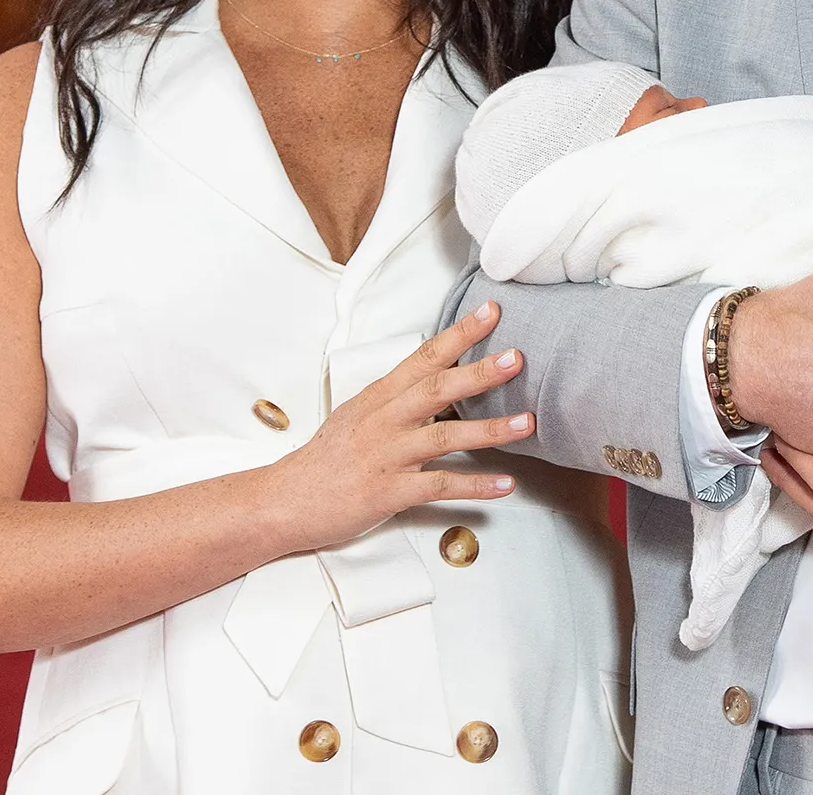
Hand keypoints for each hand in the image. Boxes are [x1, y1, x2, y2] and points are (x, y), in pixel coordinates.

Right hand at [277, 301, 533, 550]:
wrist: (285, 499)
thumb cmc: (326, 458)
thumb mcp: (358, 414)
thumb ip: (397, 396)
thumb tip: (436, 376)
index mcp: (379, 397)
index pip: (423, 357)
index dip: (459, 334)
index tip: (491, 312)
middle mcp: (385, 420)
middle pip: (437, 389)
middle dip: (479, 372)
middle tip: (517, 358)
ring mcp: (387, 456)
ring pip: (444, 437)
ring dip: (490, 430)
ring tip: (526, 423)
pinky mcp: (389, 492)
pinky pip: (439, 486)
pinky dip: (475, 485)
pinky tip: (505, 484)